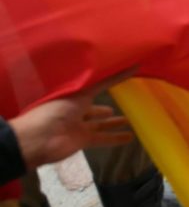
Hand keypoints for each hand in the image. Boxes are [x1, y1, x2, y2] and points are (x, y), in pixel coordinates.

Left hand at [11, 91, 133, 170]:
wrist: (40, 139)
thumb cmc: (57, 110)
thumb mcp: (81, 92)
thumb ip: (106, 81)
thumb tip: (130, 65)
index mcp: (71, 95)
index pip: (93, 86)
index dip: (107, 81)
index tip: (120, 79)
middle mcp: (75, 110)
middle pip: (93, 107)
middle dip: (103, 107)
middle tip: (120, 102)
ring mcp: (79, 126)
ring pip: (99, 124)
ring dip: (113, 123)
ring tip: (129, 120)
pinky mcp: (83, 140)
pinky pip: (102, 138)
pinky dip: (115, 138)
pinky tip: (130, 137)